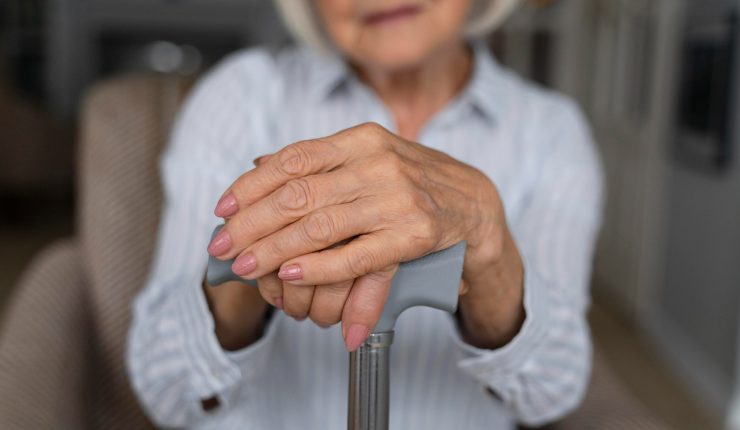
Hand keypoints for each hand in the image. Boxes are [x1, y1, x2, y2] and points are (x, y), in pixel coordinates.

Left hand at [208, 122, 514, 349]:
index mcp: (361, 140)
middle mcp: (378, 163)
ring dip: (275, 251)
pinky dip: (319, 267)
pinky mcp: (415, 233)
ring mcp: (398, 198)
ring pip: (320, 226)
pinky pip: (356, 256)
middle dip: (252, 224)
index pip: (293, 159)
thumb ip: (319, 163)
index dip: (251, 186)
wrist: (476, 204)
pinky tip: (291, 275)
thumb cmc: (413, 183)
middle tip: (224, 246)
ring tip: (247, 267)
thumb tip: (258, 165)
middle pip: (298, 195)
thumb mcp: (368, 158)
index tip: (223, 209)